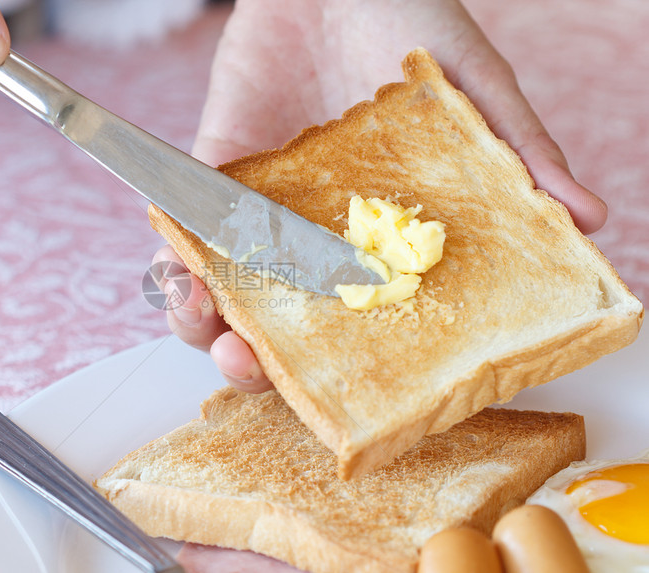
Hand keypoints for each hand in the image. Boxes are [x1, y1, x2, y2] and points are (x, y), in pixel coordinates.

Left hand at [157, 0, 607, 391]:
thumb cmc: (407, 19)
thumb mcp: (473, 89)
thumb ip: (519, 151)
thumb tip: (591, 218)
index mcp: (376, 237)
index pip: (356, 324)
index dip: (339, 368)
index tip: (329, 394)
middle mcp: (314, 234)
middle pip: (279, 324)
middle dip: (254, 360)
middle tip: (249, 368)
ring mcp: (260, 208)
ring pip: (222, 289)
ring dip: (201, 320)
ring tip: (204, 325)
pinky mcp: (212, 170)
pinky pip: (181, 228)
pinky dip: (170, 255)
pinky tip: (176, 270)